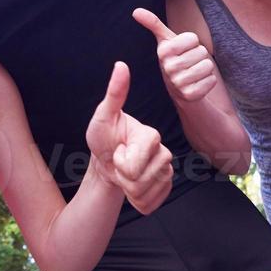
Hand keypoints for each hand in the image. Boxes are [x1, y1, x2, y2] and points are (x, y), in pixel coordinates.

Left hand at [85, 62, 173, 213]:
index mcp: (151, 135)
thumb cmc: (104, 137)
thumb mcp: (103, 116)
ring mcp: (166, 172)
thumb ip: (115, 92)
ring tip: (124, 173)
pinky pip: (149, 206)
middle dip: (121, 176)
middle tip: (119, 161)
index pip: (133, 164)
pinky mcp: (165, 190)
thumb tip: (121, 64)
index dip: (119, 162)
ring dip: (127, 189)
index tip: (117, 149)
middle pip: (139, 181)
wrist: (107, 161)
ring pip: (144, 195)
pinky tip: (132, 186)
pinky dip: (135, 201)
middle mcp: (164, 153)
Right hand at [132, 7, 216, 102]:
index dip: (192, 43)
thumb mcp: (165, 40)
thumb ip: (153, 23)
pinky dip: (209, 80)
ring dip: (205, 68)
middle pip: (202, 52)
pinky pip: (211, 81)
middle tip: (189, 62)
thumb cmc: (174, 58)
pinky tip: (198, 82)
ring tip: (194, 71)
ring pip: (208, 66)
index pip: (193, 38)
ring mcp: (179, 83)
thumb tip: (136, 11)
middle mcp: (169, 67)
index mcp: (164, 51)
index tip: (184, 50)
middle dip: (199, 56)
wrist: (178, 88)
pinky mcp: (190, 95)